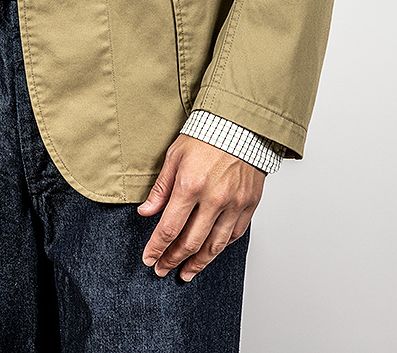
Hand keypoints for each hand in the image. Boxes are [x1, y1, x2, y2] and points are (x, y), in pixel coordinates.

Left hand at [137, 133, 264, 281]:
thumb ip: (161, 188)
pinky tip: (210, 253)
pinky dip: (220, 248)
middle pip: (190, 242)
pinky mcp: (249, 205)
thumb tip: (146, 212)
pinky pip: (234, 235)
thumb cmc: (206, 135)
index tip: (149, 258)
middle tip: (163, 269)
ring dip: (198, 263)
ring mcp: (234, 204)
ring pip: (214, 246)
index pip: (169, 228)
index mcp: (190, 185)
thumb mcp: (175, 156)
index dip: (157, 247)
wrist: (241, 124)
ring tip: (186, 272)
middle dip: (173, 259)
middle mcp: (214, 198)